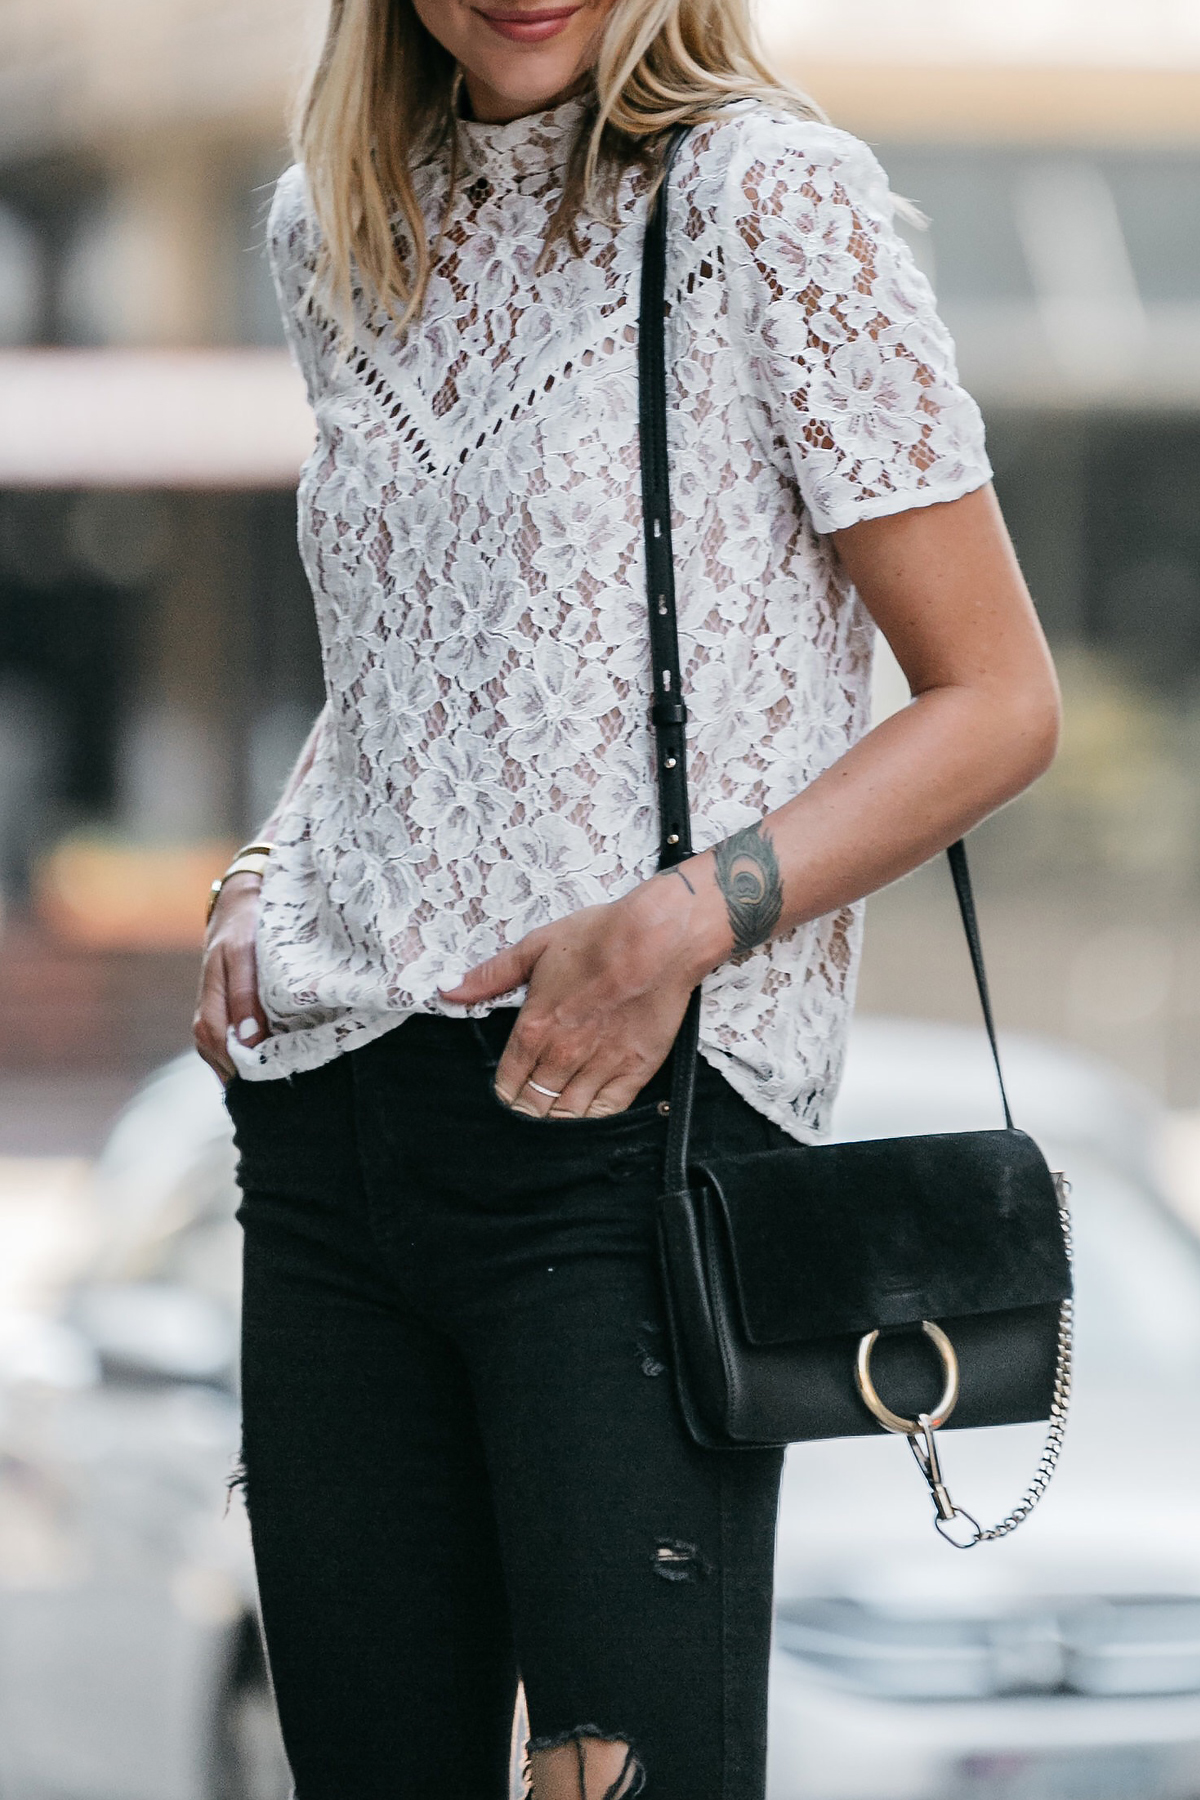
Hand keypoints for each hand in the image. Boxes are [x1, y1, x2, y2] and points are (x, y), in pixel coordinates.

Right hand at [193, 874, 270, 1082]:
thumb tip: (248, 1041)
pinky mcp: (230, 1017)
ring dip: (257, 1069)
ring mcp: (218, 1020)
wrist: (241, 906)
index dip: (249, 1070)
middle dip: (255, 1077)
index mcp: (210, 1006)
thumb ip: (244, 996)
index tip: (279, 1080)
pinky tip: (281, 1063)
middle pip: (227, 1062)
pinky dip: (258, 1056)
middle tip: (290, 1092)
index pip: (223, 1051)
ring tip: (288, 1083)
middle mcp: (208, 1019)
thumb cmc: (245, 926)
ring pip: (232, 1058)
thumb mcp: (244, 954)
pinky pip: (239, 1047)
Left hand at [440, 878, 710, 1118]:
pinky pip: (607, 1113)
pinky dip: (593, 1119)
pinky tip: (587, 1114)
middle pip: (533, 1105)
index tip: (507, 1090)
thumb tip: (449, 990)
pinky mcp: (635, 1071)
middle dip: (526, 1109)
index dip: (503, 1092)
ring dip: (556, 1119)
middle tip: (529, 1104)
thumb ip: (491, 975)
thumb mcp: (535, 947)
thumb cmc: (599, 936)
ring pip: (567, 1116)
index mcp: (534, 1028)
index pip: (506, 1083)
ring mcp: (600, 1067)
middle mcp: (563, 1055)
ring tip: (553, 1115)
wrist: (659, 938)